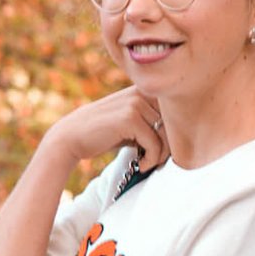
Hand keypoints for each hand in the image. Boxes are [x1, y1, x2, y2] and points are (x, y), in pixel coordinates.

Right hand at [47, 88, 168, 173]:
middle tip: (152, 160)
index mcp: (144, 90)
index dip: (173, 137)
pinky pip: (155, 143)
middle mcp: (142, 92)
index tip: (159, 152)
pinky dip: (150, 160)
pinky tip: (140, 165)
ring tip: (145, 163)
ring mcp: (136, 102)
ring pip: (167, 135)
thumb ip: (152, 122)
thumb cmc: (104, 134)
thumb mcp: (131, 124)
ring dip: (159, 156)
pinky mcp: (130, 117)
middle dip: (167, 148)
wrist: (71, 137)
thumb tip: (183, 138)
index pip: (175, 114)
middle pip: (174, 124)